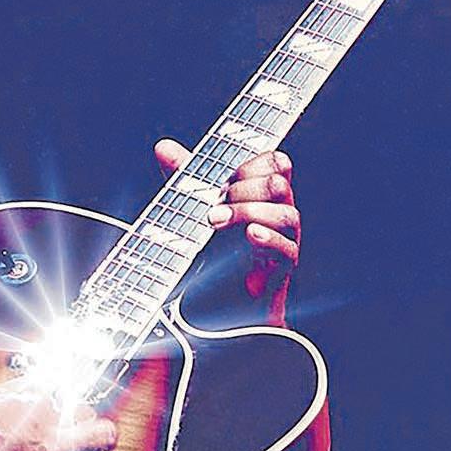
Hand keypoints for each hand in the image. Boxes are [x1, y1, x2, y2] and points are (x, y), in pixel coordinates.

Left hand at [154, 139, 299, 324]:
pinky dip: (267, 239)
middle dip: (243, 189)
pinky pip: (287, 249)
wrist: (216, 303)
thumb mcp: (194, 208)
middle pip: (278, 184)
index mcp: (263, 195)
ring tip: (215, 222)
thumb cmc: (214, 251)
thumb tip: (163, 147)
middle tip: (212, 206)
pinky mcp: (281, 271)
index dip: (251, 163)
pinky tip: (249, 235)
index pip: (276, 162)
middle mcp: (278, 214)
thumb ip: (185, 178)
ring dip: (248, 213)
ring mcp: (284, 242)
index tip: (223, 177)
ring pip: (286, 214)